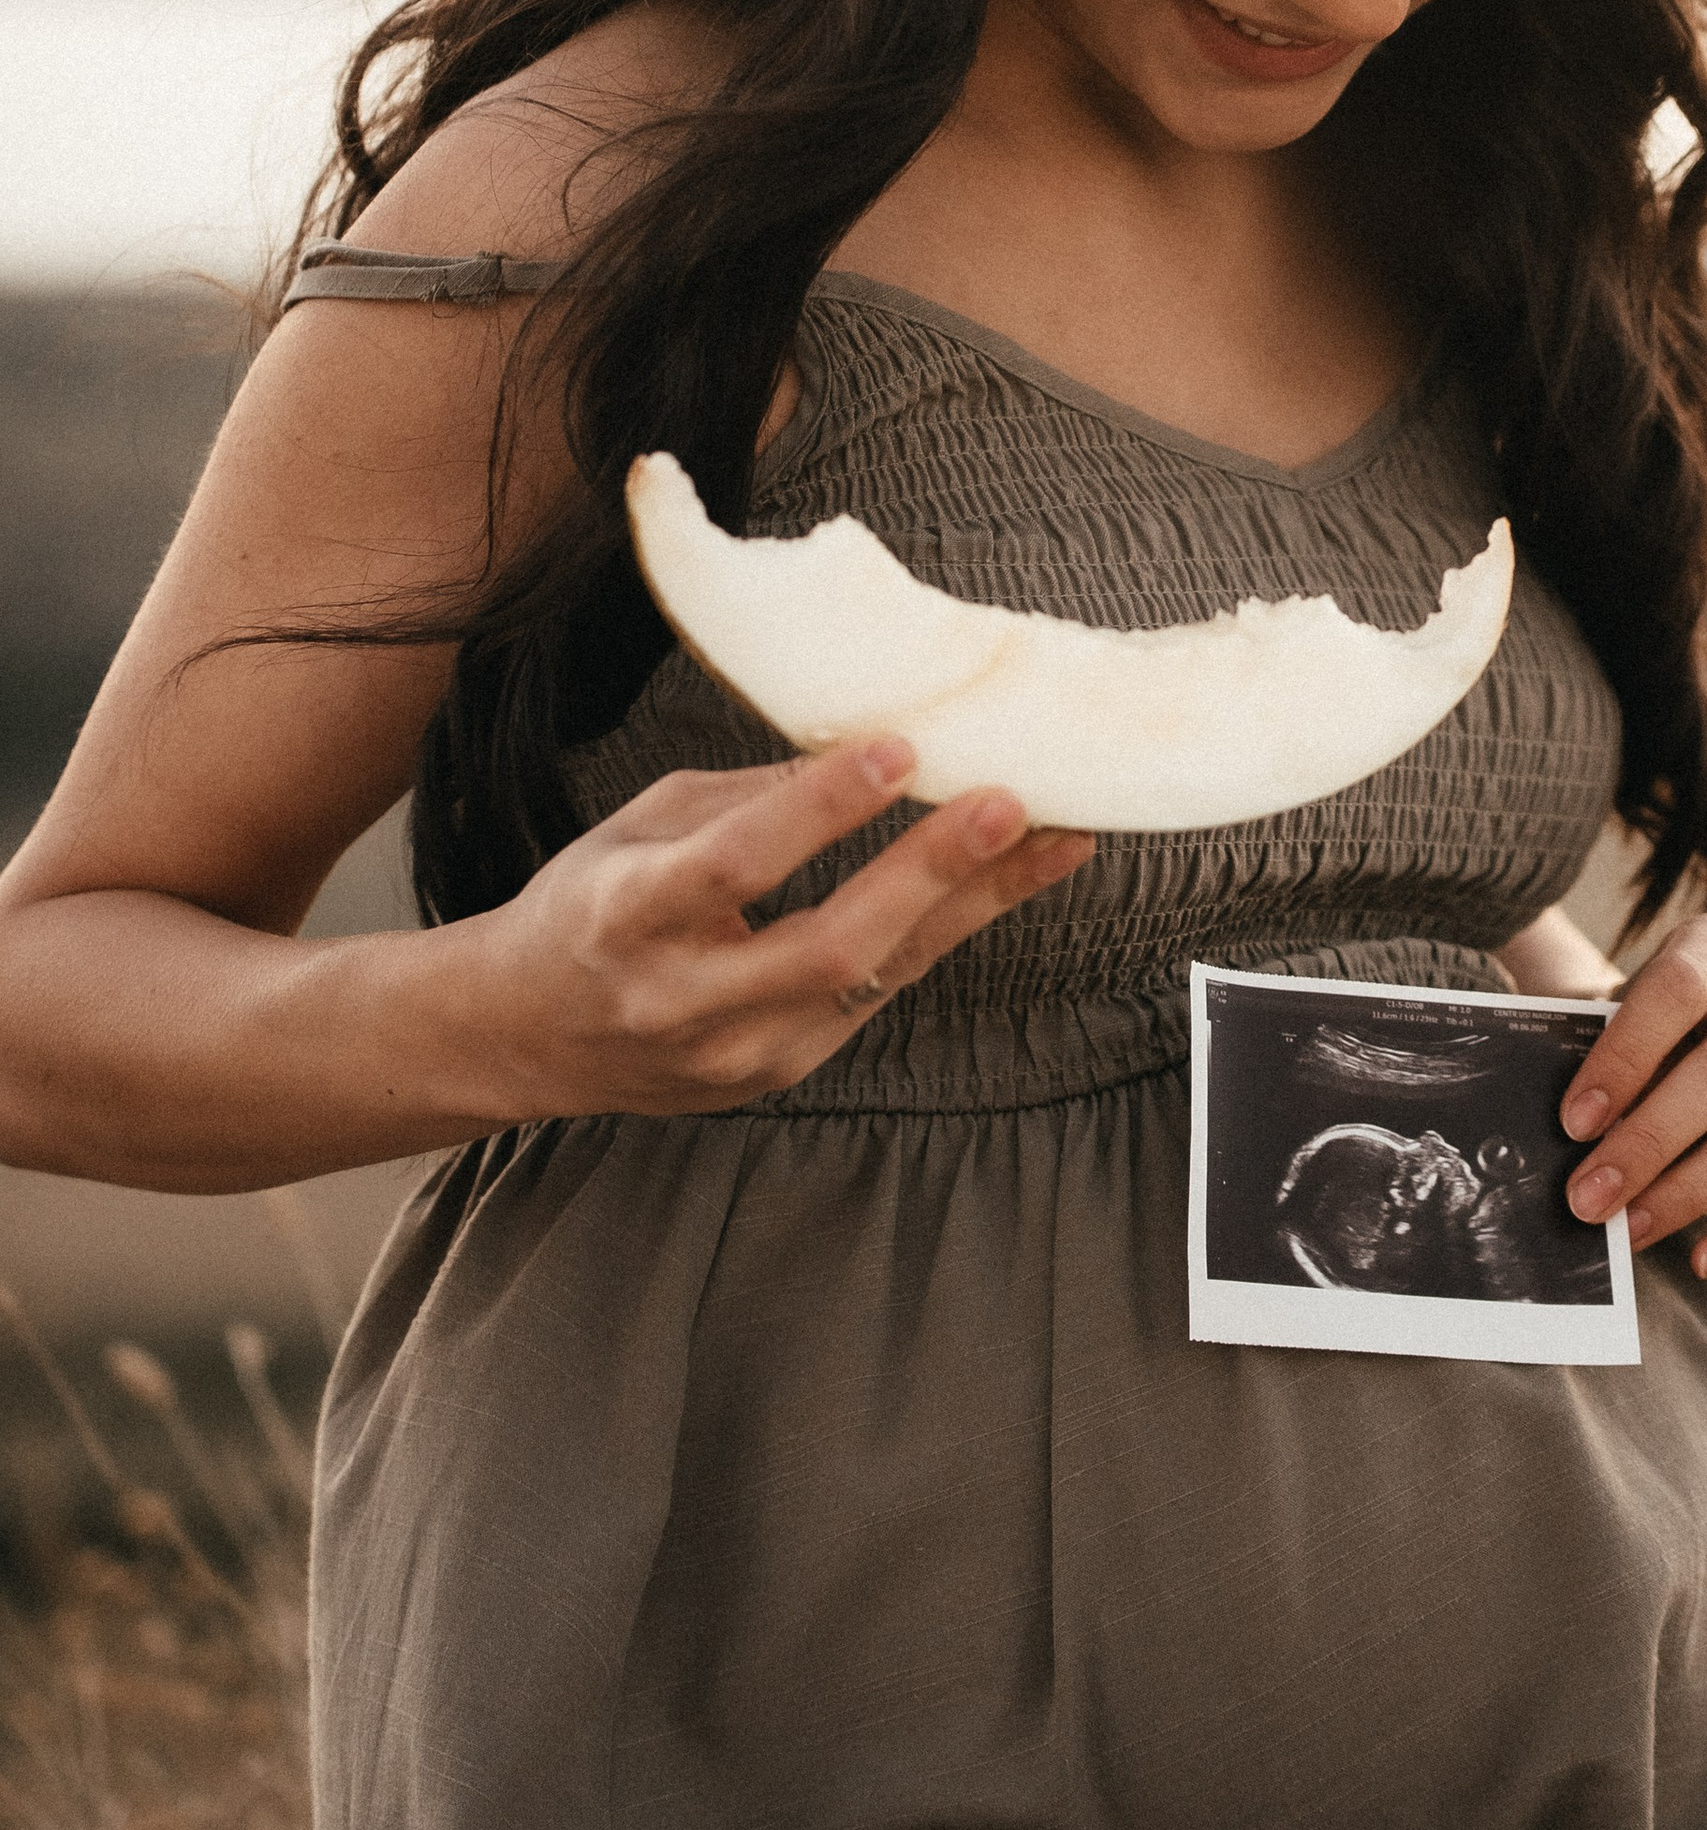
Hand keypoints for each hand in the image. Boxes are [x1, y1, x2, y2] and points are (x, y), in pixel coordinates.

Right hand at [468, 738, 1092, 1121]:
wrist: (529, 1036)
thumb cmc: (591, 906)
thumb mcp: (644, 826)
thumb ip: (750, 798)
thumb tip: (868, 751)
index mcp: (629, 918)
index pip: (734, 865)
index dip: (818, 812)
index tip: (896, 750)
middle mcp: (685, 1000)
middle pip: (826, 946)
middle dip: (928, 872)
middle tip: (1010, 803)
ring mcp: (736, 1054)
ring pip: (874, 981)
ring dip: (972, 907)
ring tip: (1054, 841)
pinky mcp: (777, 1078)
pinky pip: (875, 1000)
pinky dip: (938, 935)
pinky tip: (996, 886)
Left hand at [1556, 909, 1706, 1280]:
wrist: (1704, 1050)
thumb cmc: (1646, 1038)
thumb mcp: (1618, 1025)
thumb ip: (1594, 1058)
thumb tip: (1562, 1139)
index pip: (1679, 986)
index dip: (1626, 1055)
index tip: (1574, 1122)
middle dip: (1650, 1141)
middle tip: (1588, 1199)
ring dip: (1691, 1192)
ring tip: (1628, 1232)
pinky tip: (1704, 1261)